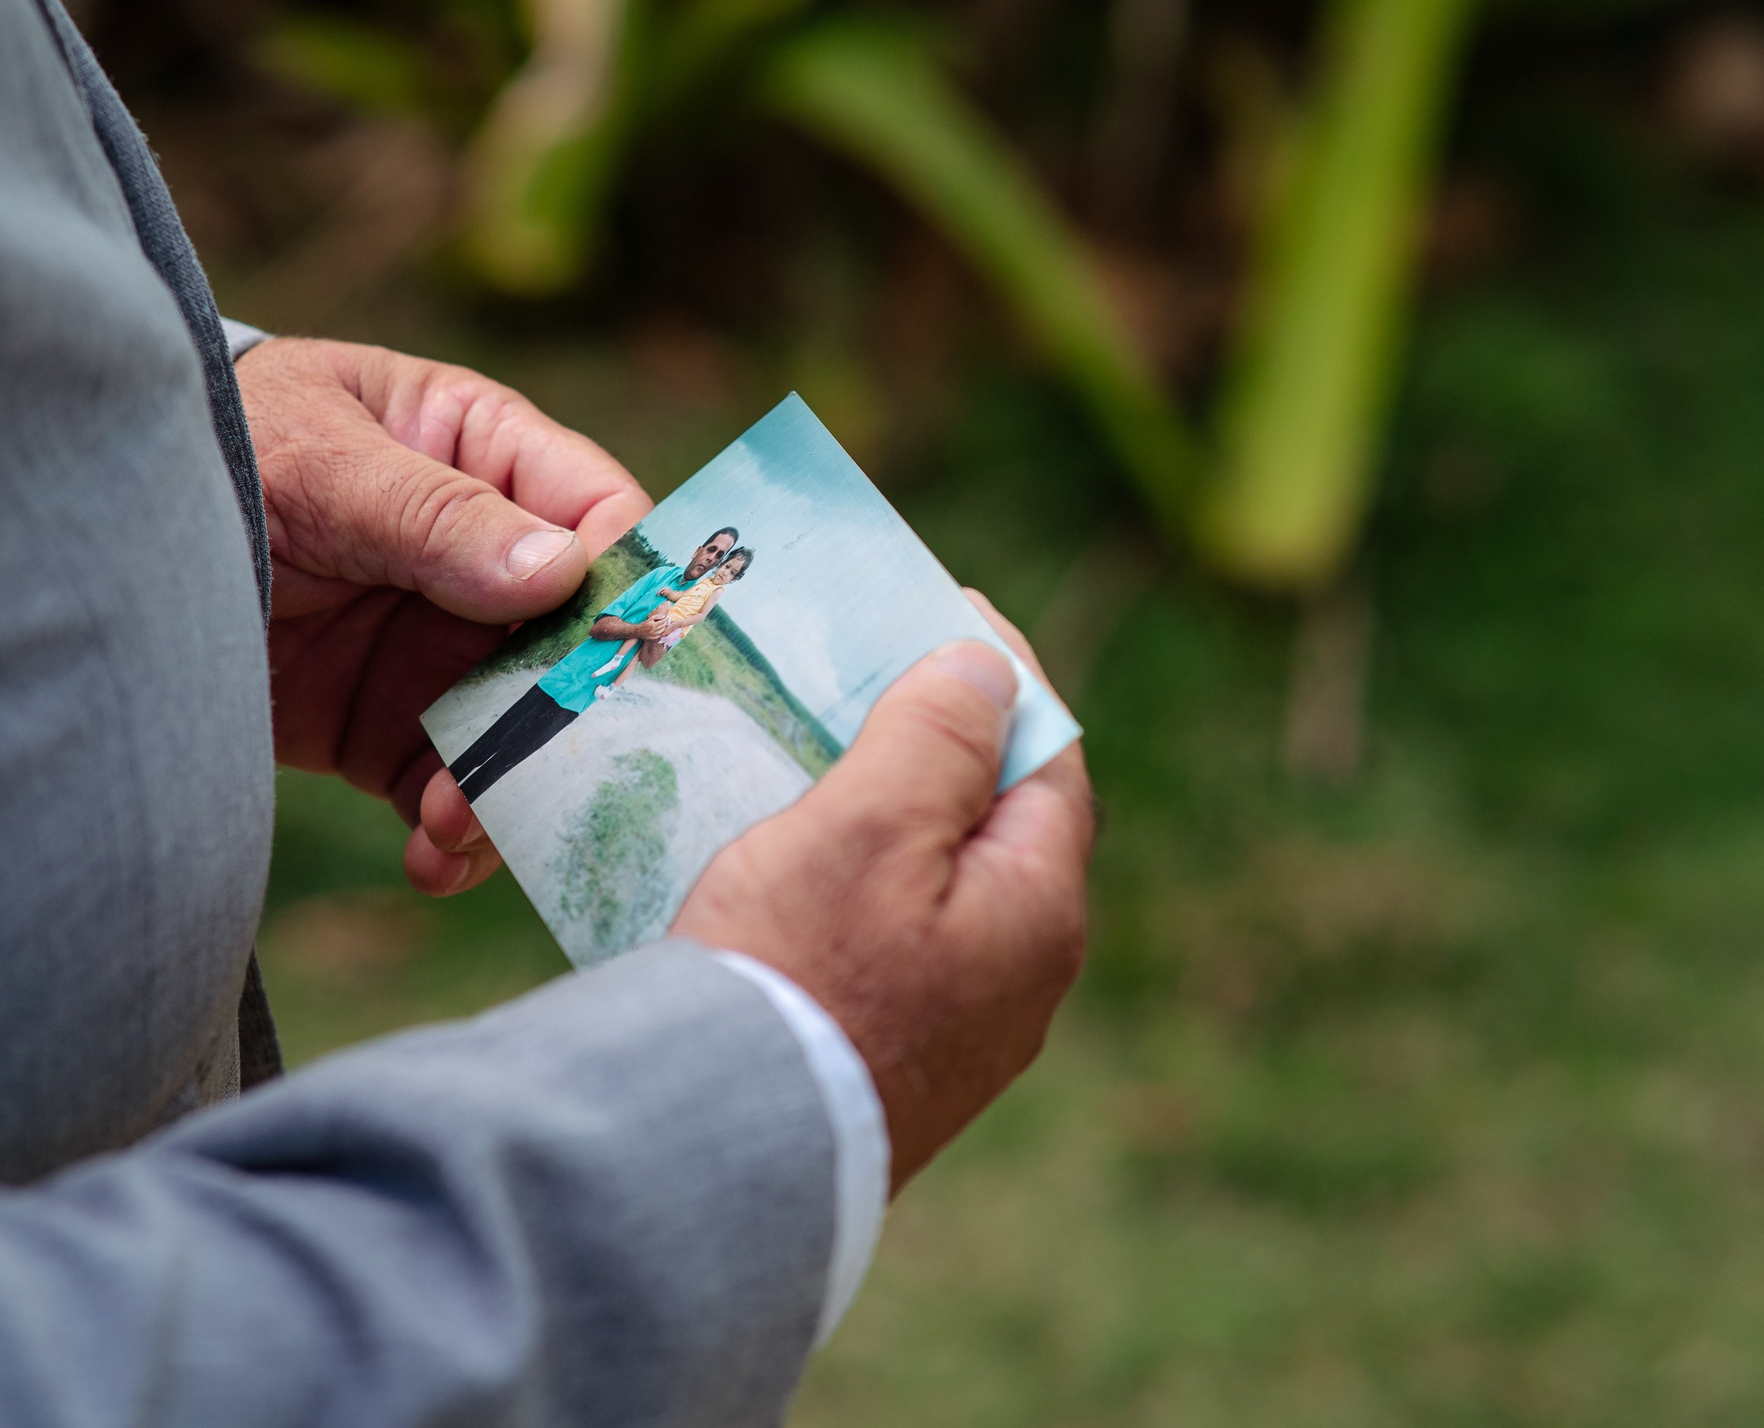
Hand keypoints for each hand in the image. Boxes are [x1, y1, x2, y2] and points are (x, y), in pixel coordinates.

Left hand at [235, 339, 648, 843]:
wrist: (83, 542)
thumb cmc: (213, 449)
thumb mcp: (316, 462)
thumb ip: (432, 515)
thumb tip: (560, 571)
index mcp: (485, 453)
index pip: (598, 515)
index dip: (630, 584)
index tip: (622, 656)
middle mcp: (484, 560)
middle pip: (577, 645)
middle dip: (571, 718)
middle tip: (545, 774)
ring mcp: (439, 651)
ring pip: (526, 734)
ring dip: (512, 791)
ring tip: (453, 824)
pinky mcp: (387, 730)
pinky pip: (453, 791)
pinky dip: (457, 838)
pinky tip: (430, 858)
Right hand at [671, 600, 1091, 1192]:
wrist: (714, 1154)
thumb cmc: (797, 972)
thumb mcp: (871, 826)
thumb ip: (938, 737)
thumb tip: (988, 667)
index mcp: (1038, 910)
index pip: (1050, 755)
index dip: (1001, 673)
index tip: (943, 608)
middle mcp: (1020, 979)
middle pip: (993, 821)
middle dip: (937, 742)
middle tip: (863, 675)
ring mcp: (957, 1032)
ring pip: (936, 883)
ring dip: (887, 812)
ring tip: (812, 755)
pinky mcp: (888, 1062)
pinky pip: (887, 941)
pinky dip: (851, 881)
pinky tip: (787, 863)